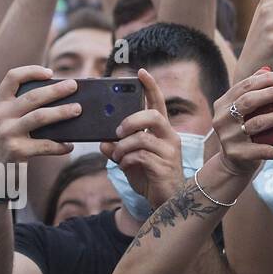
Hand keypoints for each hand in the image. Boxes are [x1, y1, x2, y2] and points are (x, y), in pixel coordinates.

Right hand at [0, 65, 79, 165]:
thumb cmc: (4, 143)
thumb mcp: (2, 121)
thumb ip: (18, 108)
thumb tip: (55, 95)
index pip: (12, 77)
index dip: (32, 71)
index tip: (50, 73)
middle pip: (33, 96)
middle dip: (56, 90)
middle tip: (73, 86)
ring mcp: (7, 133)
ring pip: (41, 116)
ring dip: (62, 112)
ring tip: (77, 109)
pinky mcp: (17, 150)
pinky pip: (46, 144)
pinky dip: (60, 145)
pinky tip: (69, 145)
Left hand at [101, 69, 182, 207]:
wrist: (165, 202)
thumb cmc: (149, 177)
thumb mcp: (129, 160)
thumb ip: (117, 149)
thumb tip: (102, 141)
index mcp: (162, 131)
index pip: (159, 103)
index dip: (151, 87)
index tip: (140, 72)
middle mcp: (170, 137)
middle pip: (153, 116)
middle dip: (131, 120)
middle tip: (117, 131)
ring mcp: (169, 152)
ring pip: (142, 138)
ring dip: (123, 146)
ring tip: (117, 155)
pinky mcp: (164, 167)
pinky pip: (141, 156)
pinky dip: (126, 159)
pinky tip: (123, 165)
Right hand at [210, 67, 272, 176]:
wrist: (233, 162)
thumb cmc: (243, 131)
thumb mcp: (243, 109)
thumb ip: (250, 90)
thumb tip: (266, 69)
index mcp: (223, 104)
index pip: (245, 85)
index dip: (267, 79)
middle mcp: (222, 119)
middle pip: (248, 101)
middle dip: (272, 94)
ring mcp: (227, 137)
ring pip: (256, 123)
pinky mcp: (235, 154)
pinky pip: (258, 150)